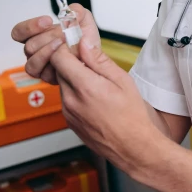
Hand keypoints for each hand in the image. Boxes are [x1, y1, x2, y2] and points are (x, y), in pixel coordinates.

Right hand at [11, 4, 99, 84]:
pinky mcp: (46, 76)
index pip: (19, 32)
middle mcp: (35, 50)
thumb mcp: (84, 20)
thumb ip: (77, 10)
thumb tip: (71, 12)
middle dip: (48, 37)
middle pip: (29, 44)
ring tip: (64, 44)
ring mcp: (40, 64)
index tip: (47, 21)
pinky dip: (52, 63)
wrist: (93, 56)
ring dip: (49, 50)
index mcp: (38, 35)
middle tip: (64, 34)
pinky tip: (63, 57)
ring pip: (32, 59)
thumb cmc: (84, 39)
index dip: (30, 26)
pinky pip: (41, 71)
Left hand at [50, 38, 163, 175]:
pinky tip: (95, 99)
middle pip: (59, 70)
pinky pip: (67, 100)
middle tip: (92, 64)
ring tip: (98, 84)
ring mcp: (68, 113)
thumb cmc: (133, 117)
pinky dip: (76, 94)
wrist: (133, 148)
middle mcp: (71, 101)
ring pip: (63, 85)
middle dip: (72, 63)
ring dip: (75, 79)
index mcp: (84, 87)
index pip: (58, 57)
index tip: (77, 45)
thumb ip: (99, 60)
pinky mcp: (69, 122)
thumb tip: (84, 44)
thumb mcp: (122, 80)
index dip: (67, 47)